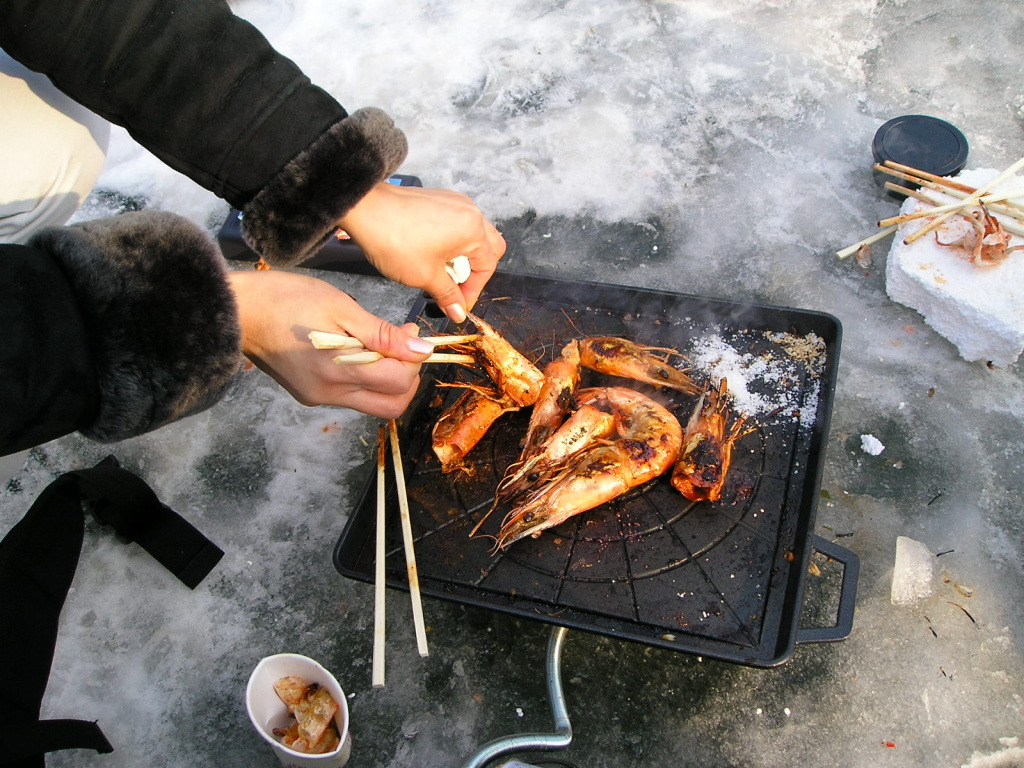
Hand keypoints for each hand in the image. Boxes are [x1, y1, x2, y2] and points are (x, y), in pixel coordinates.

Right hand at [227, 270, 433, 416]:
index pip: (398, 382)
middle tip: (402, 346)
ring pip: (372, 402)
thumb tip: (422, 350)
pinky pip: (350, 395)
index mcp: (337, 372)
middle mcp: (329, 394)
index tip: (412, 334)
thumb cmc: (286, 300)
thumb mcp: (341, 308)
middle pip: (390, 406)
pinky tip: (355, 349)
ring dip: (386, 378)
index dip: (414, 359)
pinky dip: (364, 377)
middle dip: (406, 379)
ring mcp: (318, 398)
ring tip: (377, 342)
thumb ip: (383, 334)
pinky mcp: (309, 395)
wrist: (238, 310)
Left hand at [337, 183, 505, 322]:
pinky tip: (432, 253)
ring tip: (441, 270)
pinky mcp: (439, 198)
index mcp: (472, 230)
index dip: (473, 290)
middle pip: (489, 246)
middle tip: (455, 286)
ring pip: (473, 233)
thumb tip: (458, 311)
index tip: (458, 304)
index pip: (487, 266)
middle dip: (475, 270)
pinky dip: (452, 240)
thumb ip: (448, 295)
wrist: (364, 210)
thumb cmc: (394, 238)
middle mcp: (469, 211)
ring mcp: (454, 202)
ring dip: (463, 255)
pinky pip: (456, 222)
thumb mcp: (425, 276)